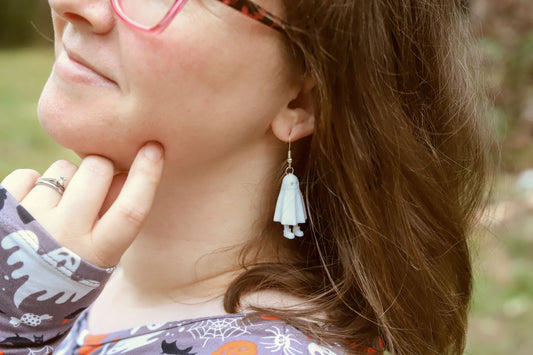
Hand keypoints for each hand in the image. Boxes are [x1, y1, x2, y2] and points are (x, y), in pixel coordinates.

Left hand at [1, 142, 163, 267]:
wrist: (17, 297)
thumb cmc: (72, 268)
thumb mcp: (102, 255)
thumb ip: (117, 218)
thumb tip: (126, 171)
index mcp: (97, 253)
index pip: (131, 209)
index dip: (146, 176)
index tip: (154, 149)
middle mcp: (64, 235)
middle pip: (97, 171)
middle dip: (103, 166)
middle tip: (96, 181)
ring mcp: (30, 220)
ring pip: (62, 169)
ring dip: (67, 180)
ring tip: (59, 207)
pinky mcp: (4, 207)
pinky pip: (28, 174)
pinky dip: (34, 184)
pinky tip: (35, 207)